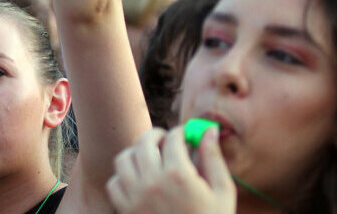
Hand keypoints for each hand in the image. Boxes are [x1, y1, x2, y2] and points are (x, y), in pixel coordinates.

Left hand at [106, 127, 235, 213]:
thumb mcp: (222, 192)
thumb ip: (213, 158)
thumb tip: (208, 129)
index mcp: (179, 175)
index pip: (173, 139)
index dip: (180, 133)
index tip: (184, 135)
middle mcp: (153, 182)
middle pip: (144, 142)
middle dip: (156, 135)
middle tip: (164, 139)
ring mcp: (136, 196)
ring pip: (124, 159)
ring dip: (136, 153)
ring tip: (149, 157)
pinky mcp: (126, 210)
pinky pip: (114, 183)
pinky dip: (123, 177)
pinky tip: (138, 179)